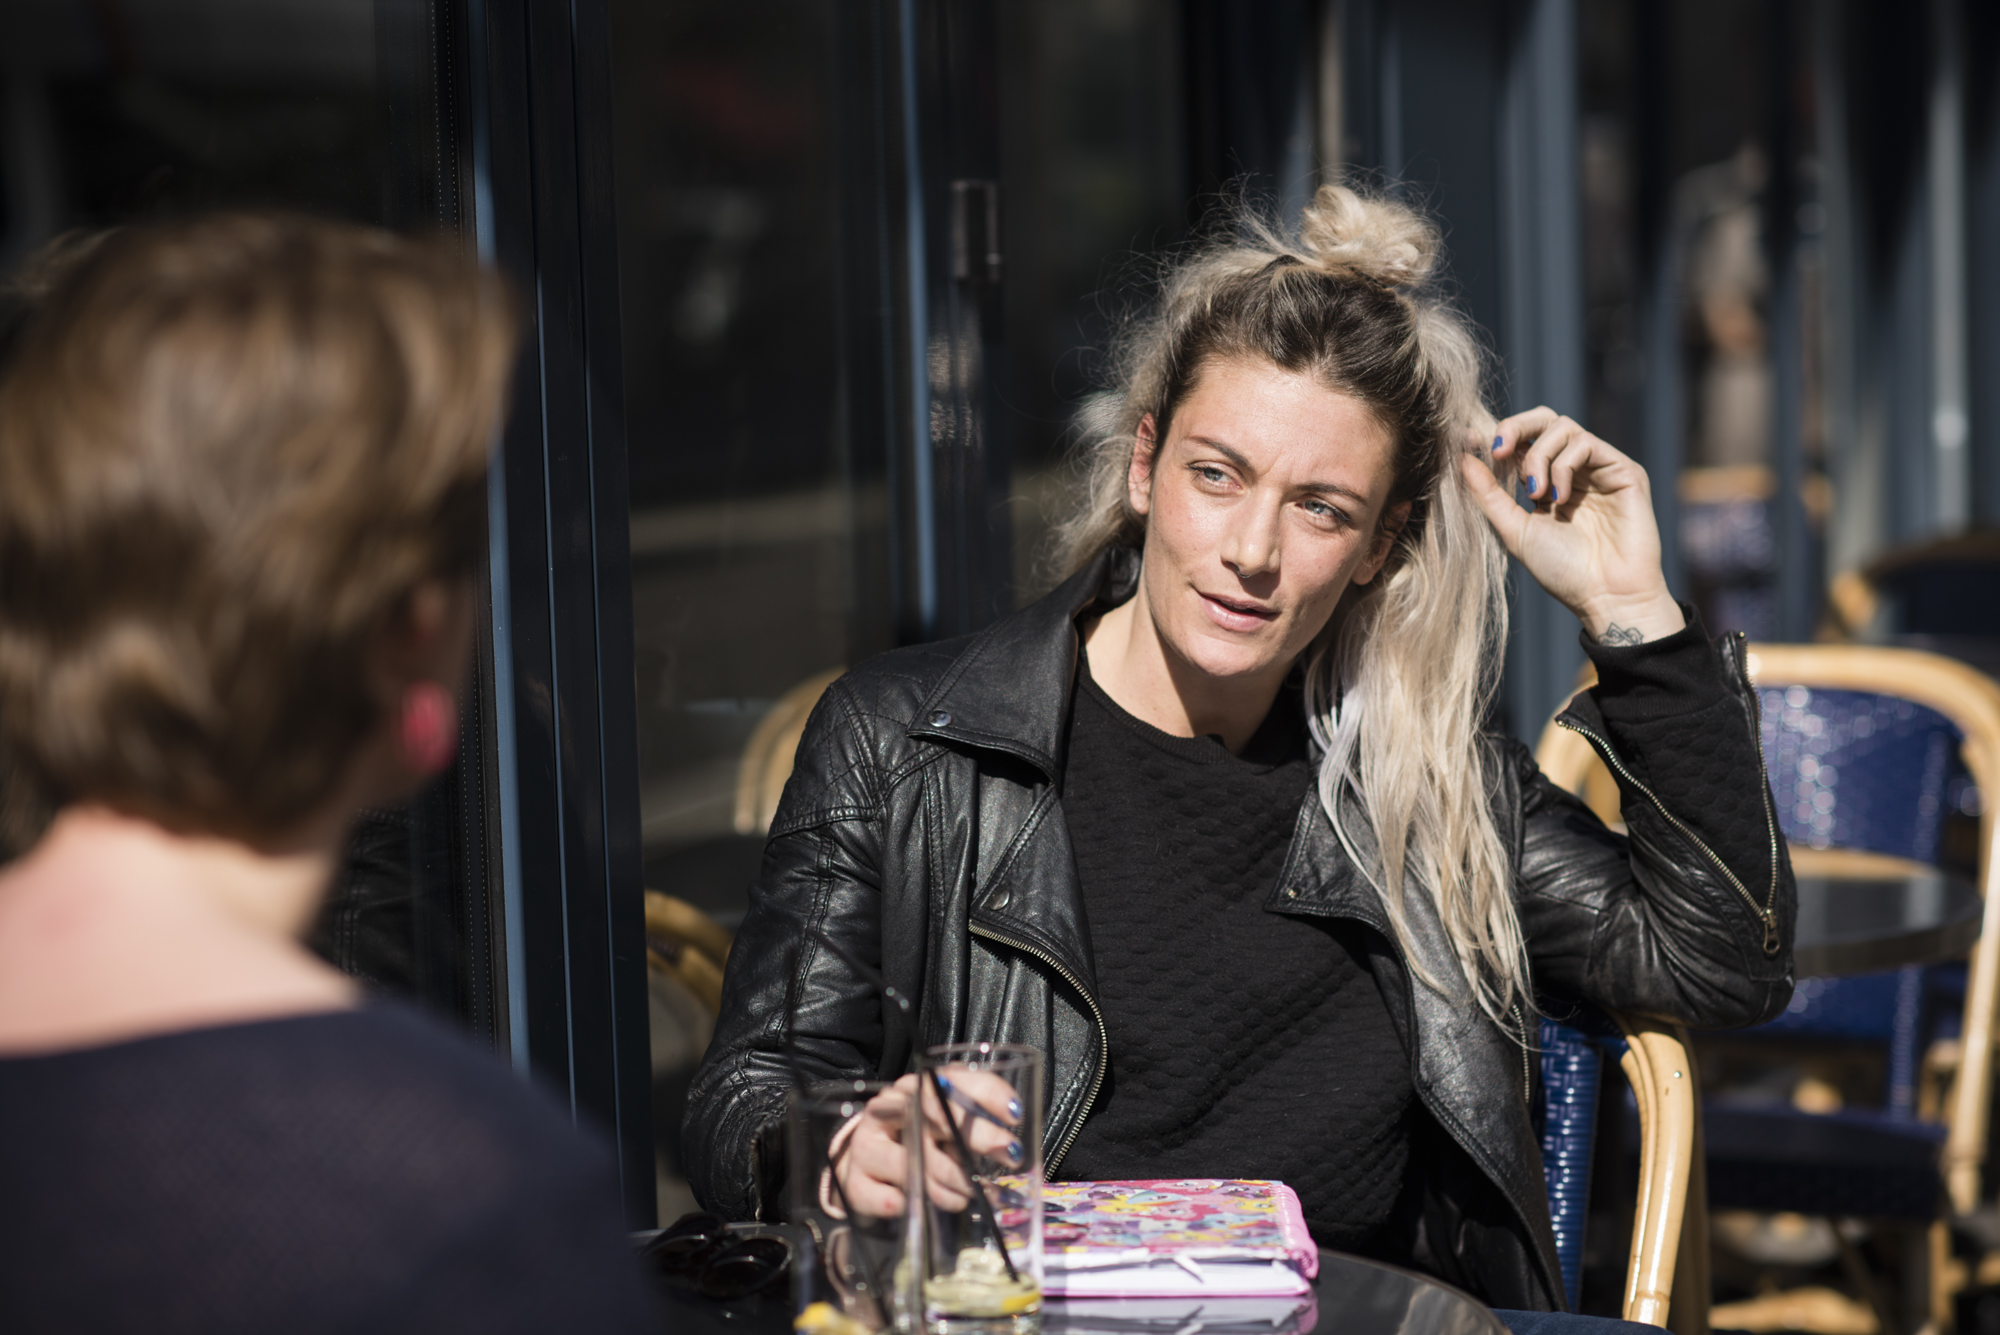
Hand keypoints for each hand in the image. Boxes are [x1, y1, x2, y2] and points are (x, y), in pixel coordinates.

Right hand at [829, 1068, 1021, 1216]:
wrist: (867, 1162)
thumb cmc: (920, 1138)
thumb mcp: (948, 1122)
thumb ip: (975, 1118)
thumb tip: (1013, 1131)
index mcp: (917, 1087)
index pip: (952, 1078)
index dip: (986, 1092)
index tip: (1014, 1113)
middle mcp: (890, 1108)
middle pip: (933, 1115)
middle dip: (978, 1137)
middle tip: (1011, 1155)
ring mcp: (869, 1143)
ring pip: (911, 1162)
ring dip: (949, 1184)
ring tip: (970, 1195)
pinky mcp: (855, 1180)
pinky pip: (880, 1196)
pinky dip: (900, 1204)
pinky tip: (916, 1205)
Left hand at [1459, 407, 1684, 643]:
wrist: (1604, 596)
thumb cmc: (1562, 570)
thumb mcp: (1514, 529)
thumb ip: (1489, 494)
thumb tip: (1462, 458)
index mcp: (1546, 481)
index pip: (1522, 440)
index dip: (1497, 435)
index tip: (1467, 441)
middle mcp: (1574, 469)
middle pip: (1544, 419)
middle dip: (1515, 426)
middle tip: (1498, 451)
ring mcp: (1599, 468)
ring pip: (1563, 427)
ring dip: (1538, 457)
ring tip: (1537, 496)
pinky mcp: (1623, 470)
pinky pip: (1585, 443)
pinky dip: (1563, 465)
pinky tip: (1560, 499)